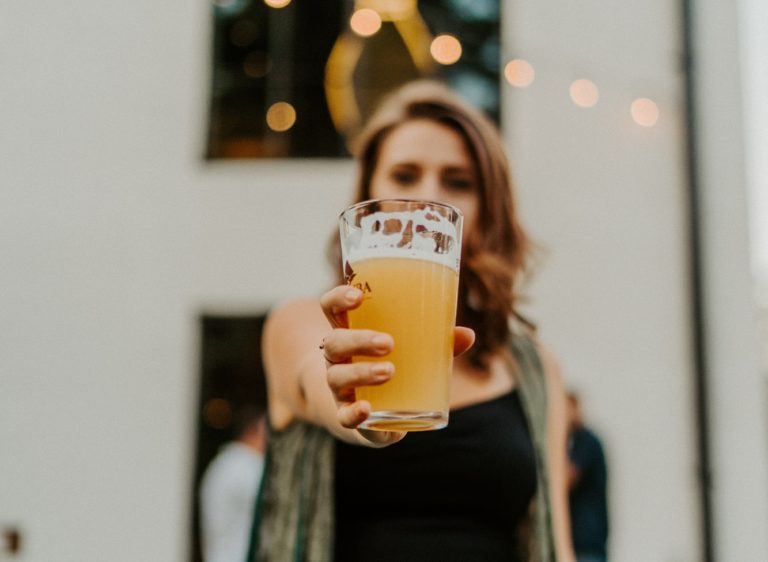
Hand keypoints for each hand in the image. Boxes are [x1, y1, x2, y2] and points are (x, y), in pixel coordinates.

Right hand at [319, 285, 474, 445]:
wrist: (374, 414)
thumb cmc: (395, 366)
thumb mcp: (413, 350)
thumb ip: (437, 341)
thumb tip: (467, 335)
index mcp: (350, 332)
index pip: (331, 308)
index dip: (338, 298)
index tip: (358, 296)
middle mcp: (338, 358)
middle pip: (334, 342)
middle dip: (359, 340)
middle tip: (388, 342)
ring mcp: (339, 387)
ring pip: (337, 376)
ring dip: (362, 372)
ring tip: (390, 371)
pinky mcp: (347, 415)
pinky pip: (343, 415)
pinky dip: (353, 413)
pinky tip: (366, 409)